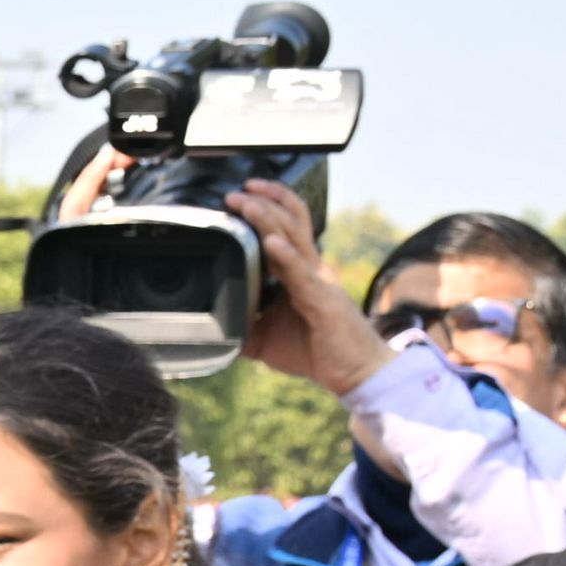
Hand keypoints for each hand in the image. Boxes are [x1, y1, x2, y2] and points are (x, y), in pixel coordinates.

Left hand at [229, 181, 385, 398]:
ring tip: (248, 203)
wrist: (355, 373)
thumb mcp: (265, 338)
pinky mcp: (323, 301)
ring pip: (295, 239)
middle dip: (263, 203)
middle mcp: (313, 268)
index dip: (269, 206)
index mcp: (301, 271)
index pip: (287, 227)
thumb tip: (209, 328)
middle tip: (235, 192)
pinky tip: (271, 242)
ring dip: (268, 219)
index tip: (241, 194)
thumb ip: (241, 326)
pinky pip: (302, 274)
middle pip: (289, 223)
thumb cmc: (316, 351)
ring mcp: (319, 281)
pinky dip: (285, 256)